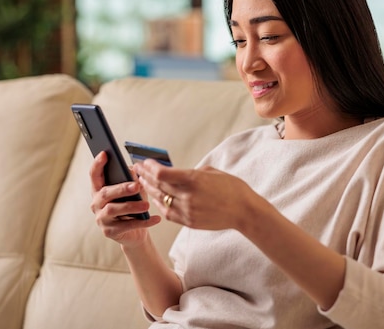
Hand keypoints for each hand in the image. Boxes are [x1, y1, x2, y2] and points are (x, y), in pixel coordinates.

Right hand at [89, 151, 160, 245]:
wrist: (135, 232)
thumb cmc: (133, 206)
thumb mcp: (133, 191)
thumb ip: (131, 180)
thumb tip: (135, 169)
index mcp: (99, 190)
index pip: (94, 175)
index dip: (98, 164)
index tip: (105, 153)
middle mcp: (96, 204)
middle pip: (106, 193)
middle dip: (121, 188)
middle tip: (136, 186)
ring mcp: (101, 219)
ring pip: (114, 210)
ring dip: (132, 206)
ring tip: (146, 205)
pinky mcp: (109, 232)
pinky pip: (126, 226)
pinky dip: (143, 222)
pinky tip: (155, 219)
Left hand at [132, 159, 256, 230]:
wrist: (245, 211)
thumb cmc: (232, 188)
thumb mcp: (212, 172)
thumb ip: (192, 172)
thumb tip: (176, 172)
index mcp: (194, 180)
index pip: (162, 174)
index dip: (150, 167)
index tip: (145, 162)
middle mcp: (188, 196)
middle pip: (158, 185)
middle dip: (146, 176)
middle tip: (137, 169)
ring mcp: (187, 211)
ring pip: (161, 200)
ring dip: (150, 190)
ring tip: (143, 182)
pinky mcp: (189, 222)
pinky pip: (168, 213)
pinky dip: (160, 204)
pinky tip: (156, 198)